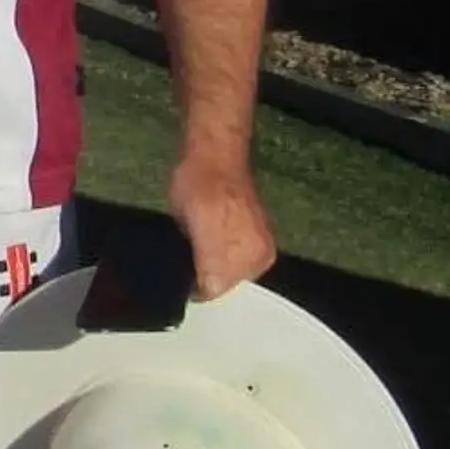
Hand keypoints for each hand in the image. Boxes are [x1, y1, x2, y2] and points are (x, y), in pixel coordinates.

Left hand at [169, 153, 276, 299]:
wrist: (221, 159)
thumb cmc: (192, 185)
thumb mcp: (179, 222)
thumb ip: (187, 253)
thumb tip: (188, 272)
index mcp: (220, 252)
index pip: (209, 289)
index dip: (193, 287)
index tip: (184, 279)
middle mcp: (247, 257)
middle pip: (226, 286)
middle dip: (209, 278)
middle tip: (195, 263)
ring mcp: (263, 253)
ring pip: (240, 277)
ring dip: (225, 271)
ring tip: (211, 252)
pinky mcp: (270, 247)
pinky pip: (252, 266)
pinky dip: (239, 260)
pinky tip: (227, 247)